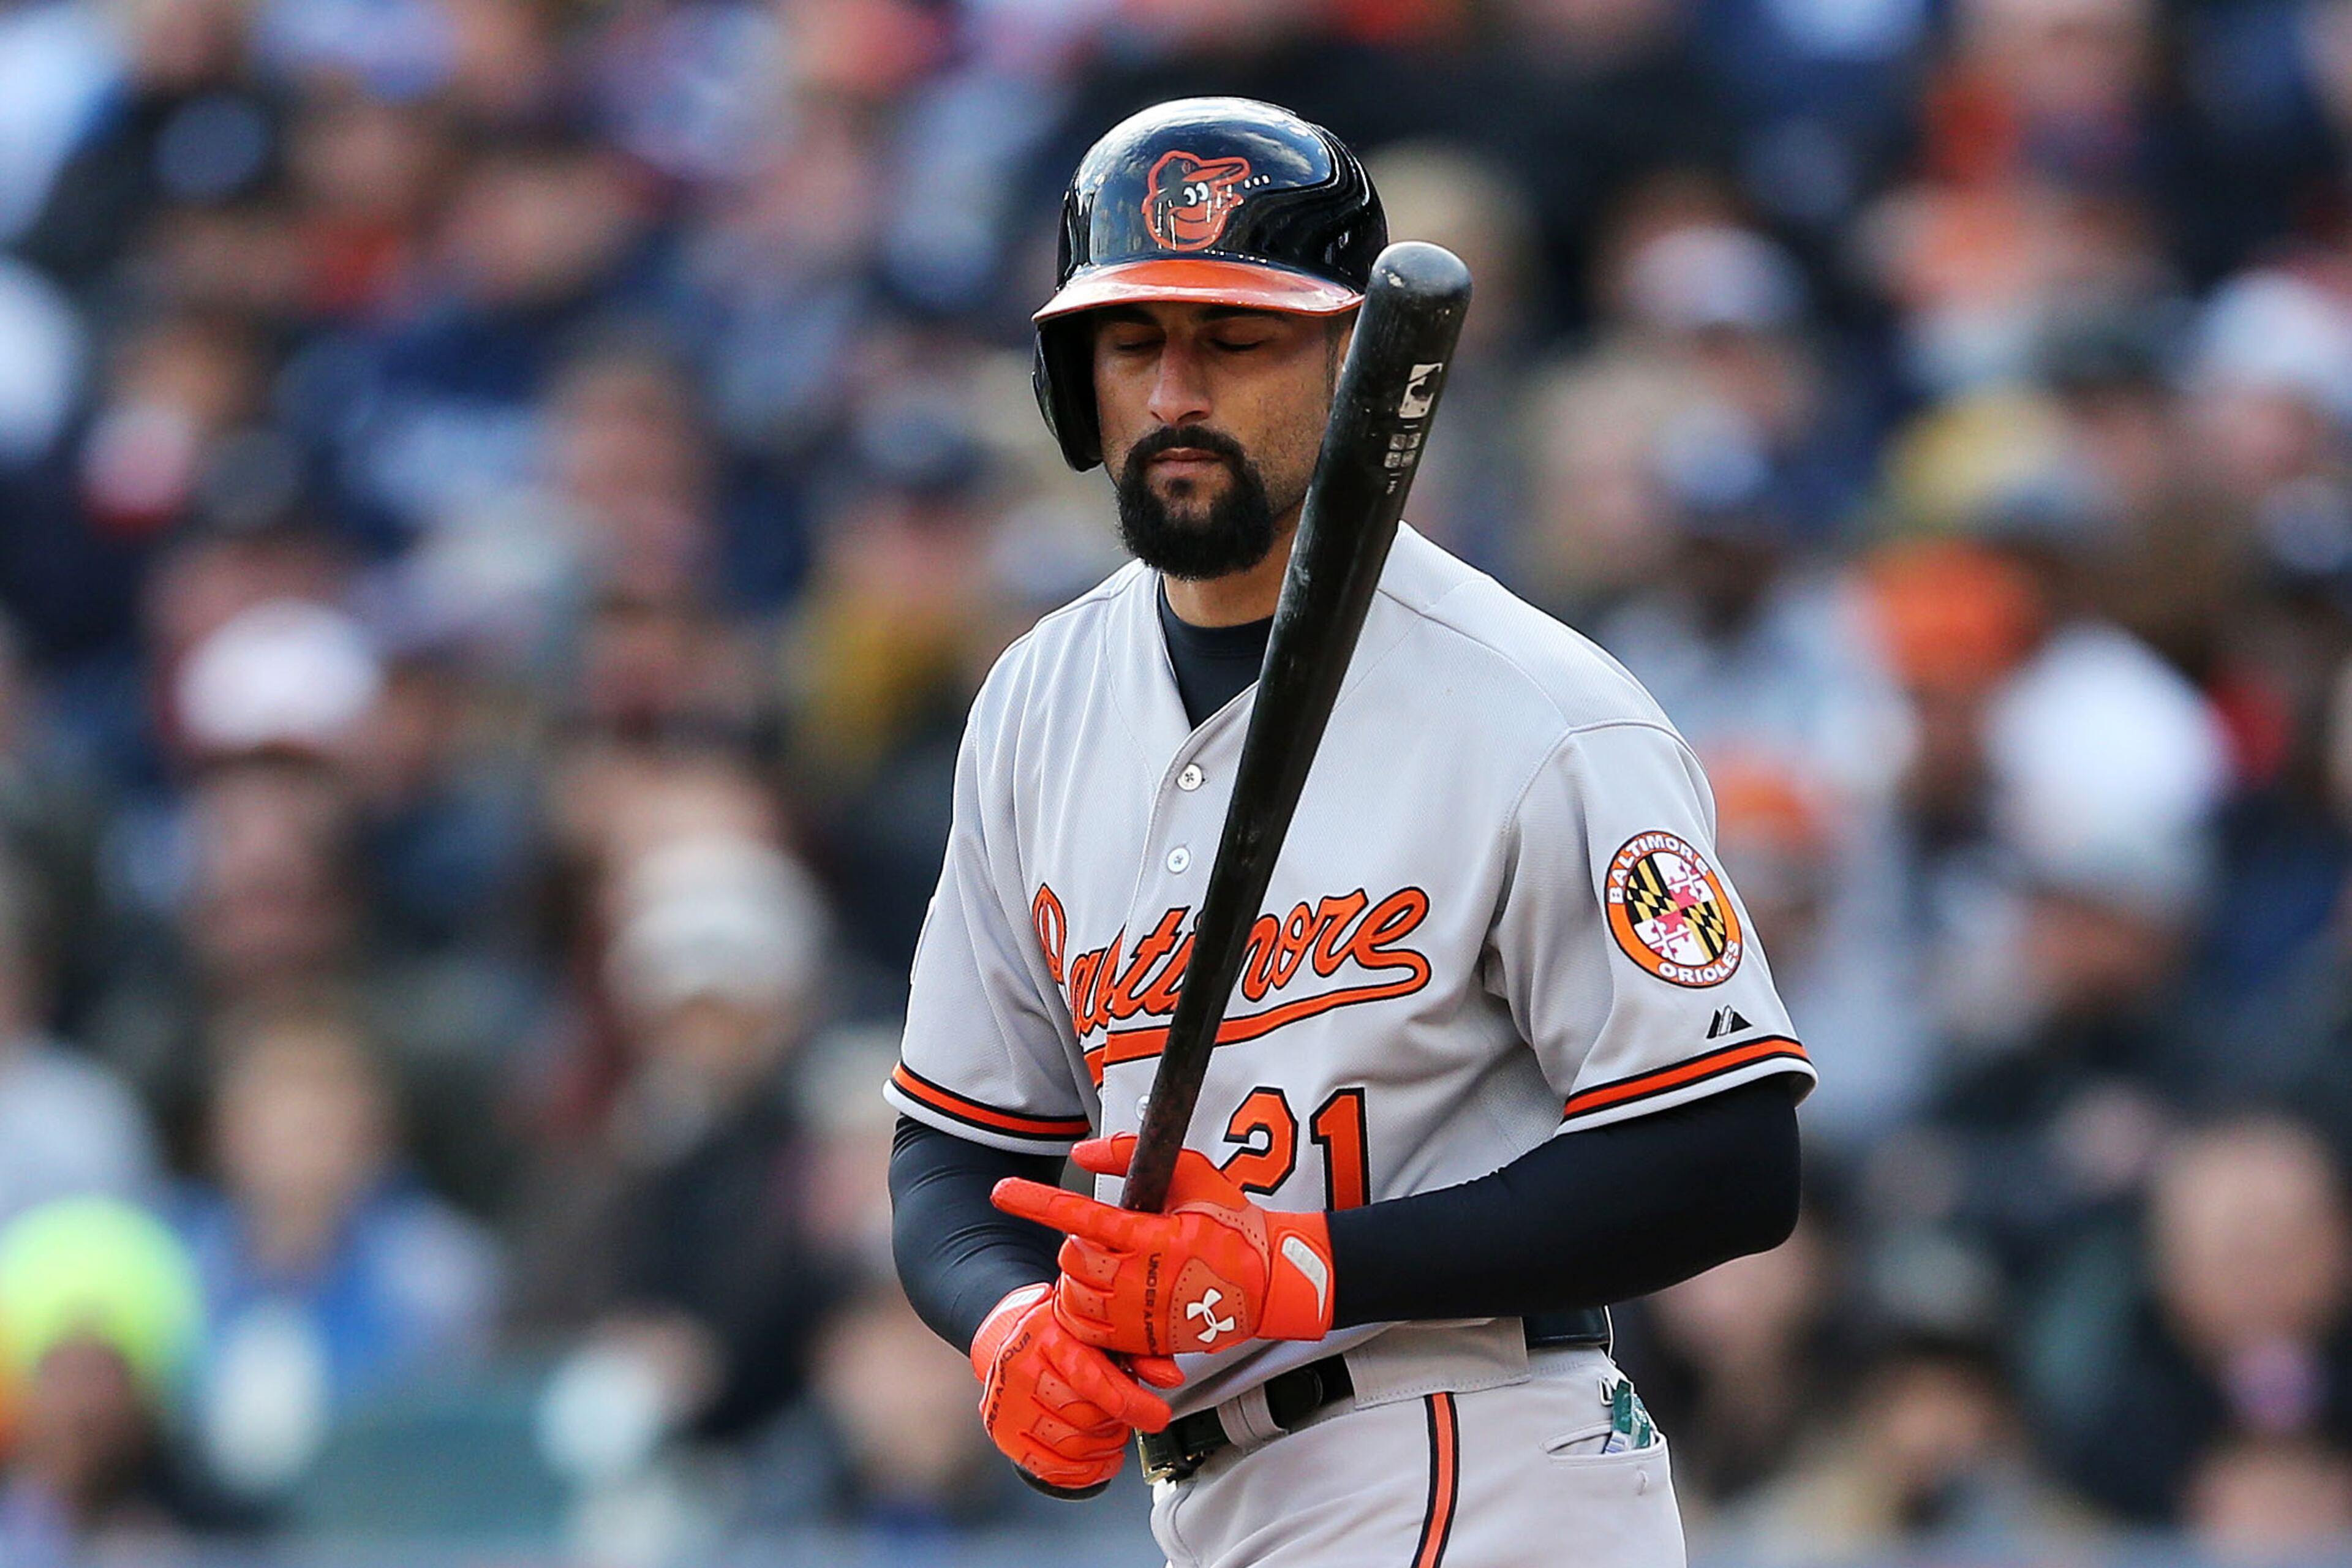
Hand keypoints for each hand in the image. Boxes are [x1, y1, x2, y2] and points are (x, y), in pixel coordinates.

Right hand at [969, 1281, 1182, 1492]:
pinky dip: (1083, 1472)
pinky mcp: (1003, 1431)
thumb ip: (1140, 1352)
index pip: (1091, 1377)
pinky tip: (1099, 1460)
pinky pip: (1048, 1467)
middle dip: (1118, 1424)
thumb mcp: (1104, 1333)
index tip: (1157, 1416)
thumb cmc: (1065, 1336)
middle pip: (1083, 1416)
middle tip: (1130, 1417)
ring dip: (1104, 1448)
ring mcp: (1009, 1402)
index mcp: (1050, 1335)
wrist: (1016, 1338)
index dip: (1129, 1402)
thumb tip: (1169, 1378)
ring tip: (1114, 1434)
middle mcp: (1022, 1367)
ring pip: (1070, 1446)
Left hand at [991, 1135, 1336, 1357]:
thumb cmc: (1233, 1225)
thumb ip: (1133, 1155)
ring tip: (1102, 1269)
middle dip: (1075, 1245)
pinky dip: (1086, 1315)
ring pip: (1076, 1299)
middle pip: (1072, 1259)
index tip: (1002, 1191)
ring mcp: (1142, 1314)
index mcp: (1152, 1235)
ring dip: (1078, 1281)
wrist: (1270, 1283)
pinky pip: (1091, 1333)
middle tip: (1100, 1239)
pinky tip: (1104, 1298)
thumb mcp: (1193, 1174)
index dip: (1035, 1201)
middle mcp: (1142, 1278)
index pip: (1080, 1213)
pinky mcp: (1145, 1340)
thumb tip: (1083, 1150)